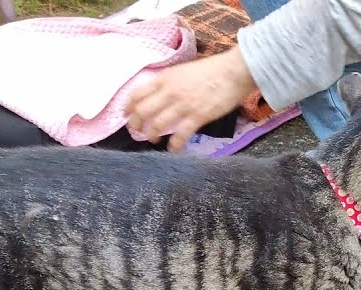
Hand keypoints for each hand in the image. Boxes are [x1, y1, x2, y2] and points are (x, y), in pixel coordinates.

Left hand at [127, 48, 257, 151]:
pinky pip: (180, 134)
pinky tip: (173, 149)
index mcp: (165, 78)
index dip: (128, 107)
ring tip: (152, 140)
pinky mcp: (198, 116)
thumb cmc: (212, 70)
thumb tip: (161, 94)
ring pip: (157, 124)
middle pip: (142, 111)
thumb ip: (170, 82)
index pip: (137, 94)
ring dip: (151, 135)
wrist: (233, 72)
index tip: (126, 115)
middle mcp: (169, 92)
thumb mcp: (183, 71)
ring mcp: (183, 105)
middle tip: (137, 132)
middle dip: (136, 124)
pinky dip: (174, 145)